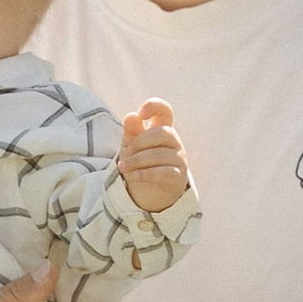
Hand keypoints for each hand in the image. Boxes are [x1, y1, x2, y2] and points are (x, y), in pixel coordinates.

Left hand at [117, 98, 190, 213]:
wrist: (147, 194)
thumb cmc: (139, 165)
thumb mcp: (130, 146)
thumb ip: (131, 131)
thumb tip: (132, 115)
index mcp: (162, 129)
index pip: (165, 110)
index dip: (155, 106)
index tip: (142, 114)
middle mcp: (174, 142)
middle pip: (163, 132)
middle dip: (140, 142)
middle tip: (126, 153)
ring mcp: (178, 159)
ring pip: (160, 154)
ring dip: (137, 161)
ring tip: (123, 167)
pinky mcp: (178, 177)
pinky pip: (163, 172)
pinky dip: (144, 174)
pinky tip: (133, 176)